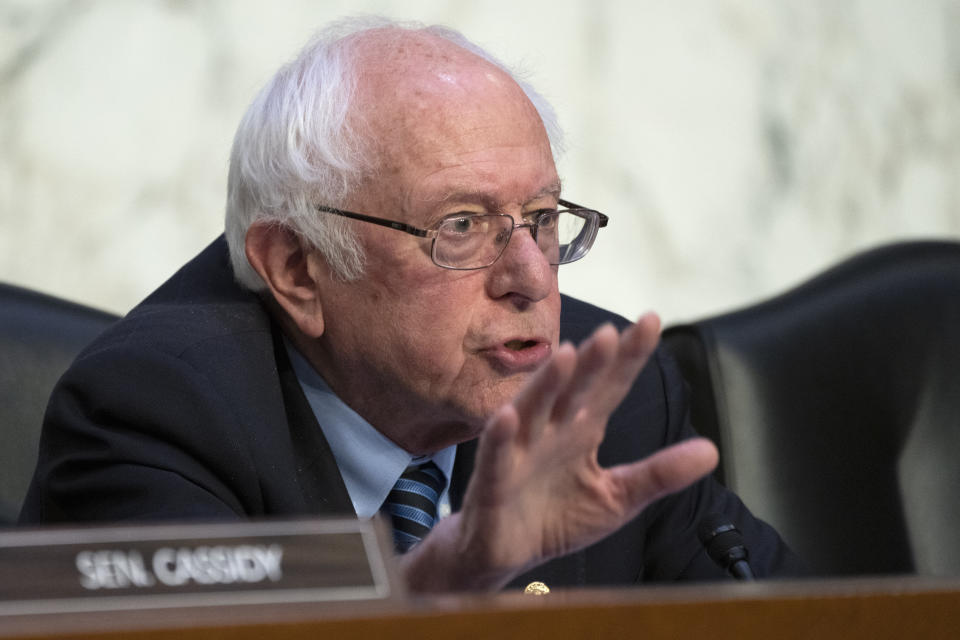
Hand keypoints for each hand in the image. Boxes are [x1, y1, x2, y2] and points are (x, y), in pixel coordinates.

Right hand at [401, 313, 717, 591]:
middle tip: (609, 334)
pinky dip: (501, 436)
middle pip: (573, 389)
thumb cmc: (557, 517)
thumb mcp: (618, 497)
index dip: (628, 356)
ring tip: (566, 355)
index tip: (652, 321)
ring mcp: (519, 452)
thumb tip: (712, 451)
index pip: (610, 386)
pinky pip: (496, 455)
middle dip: (590, 362)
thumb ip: (660, 473)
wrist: (503, 553)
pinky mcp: (492, 481)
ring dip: (548, 383)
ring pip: (533, 410)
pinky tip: (509, 416)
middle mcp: (550, 430)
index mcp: (582, 428)